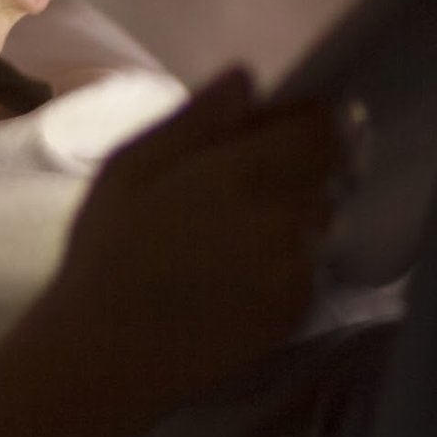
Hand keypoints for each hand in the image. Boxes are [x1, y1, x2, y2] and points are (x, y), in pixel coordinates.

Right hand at [29, 65, 357, 426]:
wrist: (106, 357)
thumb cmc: (107, 253)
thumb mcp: (131, 168)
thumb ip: (198, 120)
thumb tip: (249, 80)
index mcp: (247, 171)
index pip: (323, 126)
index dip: (314, 119)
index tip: (291, 127)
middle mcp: (288, 218)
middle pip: (330, 174)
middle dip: (304, 170)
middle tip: (251, 187)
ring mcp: (298, 271)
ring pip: (324, 224)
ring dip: (300, 219)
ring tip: (242, 236)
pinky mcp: (296, 314)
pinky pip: (312, 271)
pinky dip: (290, 265)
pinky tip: (240, 278)